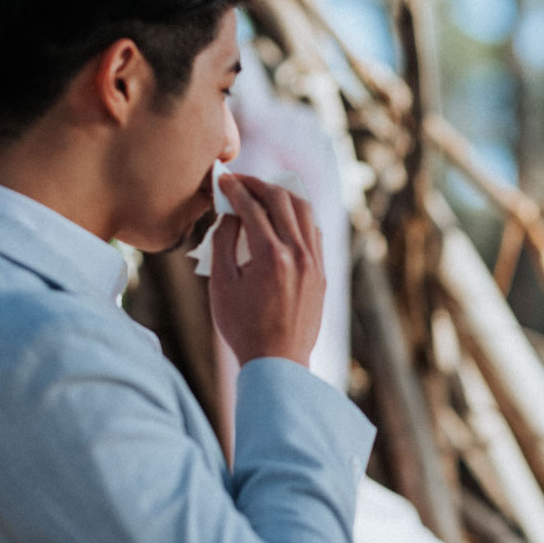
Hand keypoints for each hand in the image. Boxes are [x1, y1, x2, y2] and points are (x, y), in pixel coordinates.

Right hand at [206, 173, 325, 366]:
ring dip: (282, 195)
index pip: (253, 207)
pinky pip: (314, 232)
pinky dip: (298, 217)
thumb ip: (223, 243)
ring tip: (262, 193)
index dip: (236, 188)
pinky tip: (283, 217)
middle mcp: (299, 254)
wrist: (277, 363)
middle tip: (240, 180)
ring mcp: (314, 263)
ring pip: (304, 211)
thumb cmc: (243, 328)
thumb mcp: (221, 285)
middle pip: (282, 200)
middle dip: (258, 184)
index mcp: (272, 256)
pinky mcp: (322, 274)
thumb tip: (230, 213)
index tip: (223, 179)